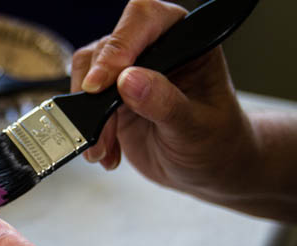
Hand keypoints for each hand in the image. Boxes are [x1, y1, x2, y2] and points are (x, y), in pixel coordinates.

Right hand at [71, 0, 258, 204]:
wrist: (206, 172)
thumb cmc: (216, 143)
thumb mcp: (196, 127)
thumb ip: (164, 102)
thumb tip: (129, 80)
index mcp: (185, 43)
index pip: (145, 20)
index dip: (120, 46)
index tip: (104, 82)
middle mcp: (154, 51)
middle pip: (107, 47)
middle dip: (98, 89)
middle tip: (99, 122)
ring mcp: (128, 74)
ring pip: (88, 73)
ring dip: (89, 113)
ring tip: (103, 146)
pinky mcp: (110, 99)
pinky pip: (84, 103)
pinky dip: (88, 129)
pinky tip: (107, 151)